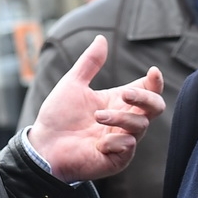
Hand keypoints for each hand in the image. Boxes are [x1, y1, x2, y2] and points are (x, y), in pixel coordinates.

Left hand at [28, 35, 164, 181]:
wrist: (42, 145)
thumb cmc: (58, 116)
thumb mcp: (73, 84)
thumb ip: (90, 63)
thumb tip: (101, 38)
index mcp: (118, 101)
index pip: (147, 90)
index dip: (155, 82)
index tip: (152, 71)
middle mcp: (124, 120)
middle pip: (155, 107)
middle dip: (145, 97)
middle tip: (125, 93)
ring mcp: (122, 140)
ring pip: (141, 125)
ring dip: (120, 118)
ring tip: (96, 117)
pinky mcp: (117, 159)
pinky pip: (129, 146)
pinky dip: (114, 140)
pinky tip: (98, 143)